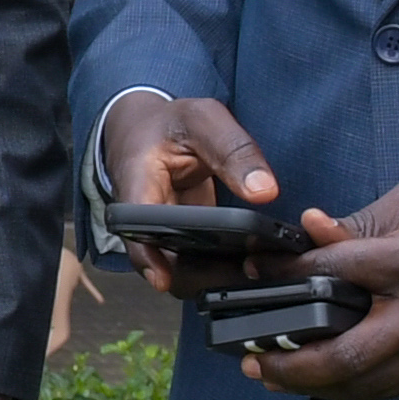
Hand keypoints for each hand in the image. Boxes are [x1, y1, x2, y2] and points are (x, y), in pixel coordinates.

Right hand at [94, 89, 288, 290]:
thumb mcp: (203, 120)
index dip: (147, 258)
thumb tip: (264, 191)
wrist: (151, 133)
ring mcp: (163, 237)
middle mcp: (144, 222)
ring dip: (220, 278)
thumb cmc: (170, 124)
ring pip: (184, 274)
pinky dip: (227, 270)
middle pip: (164, 265)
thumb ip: (234, 150)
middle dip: (204, 276)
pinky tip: (258, 264)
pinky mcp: (183, 244)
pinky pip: (200, 267)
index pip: (134, 229)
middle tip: (250, 270)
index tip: (164, 279)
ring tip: (261, 269)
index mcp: (136, 185)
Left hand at [249, 177, 398, 399]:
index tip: (254, 275)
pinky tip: (323, 381)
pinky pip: (391, 389)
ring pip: (367, 385)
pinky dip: (351, 390)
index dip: (285, 277)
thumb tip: (309, 230)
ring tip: (275, 376)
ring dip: (315, 386)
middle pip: (348, 357)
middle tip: (253, 361)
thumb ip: (359, 223)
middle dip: (292, 366)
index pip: (333, 275)